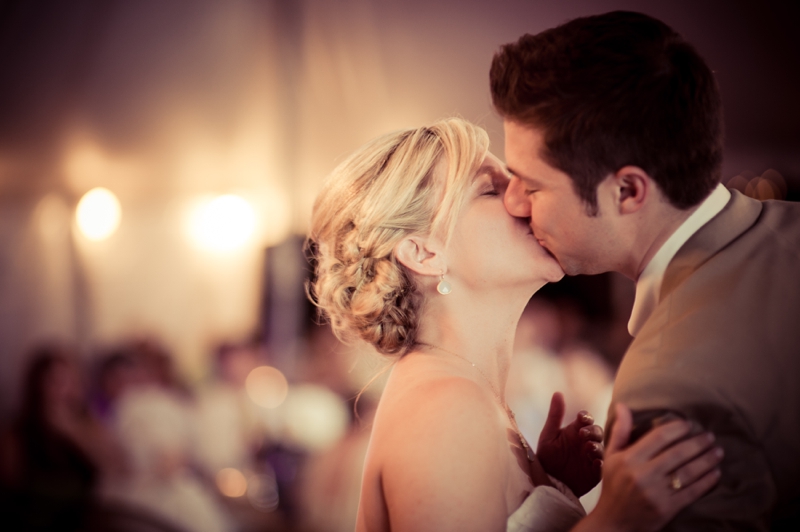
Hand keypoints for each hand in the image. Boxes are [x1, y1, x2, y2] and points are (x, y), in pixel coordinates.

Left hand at [536, 392, 603, 495]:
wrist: (547, 481)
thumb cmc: (547, 457)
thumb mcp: (548, 435)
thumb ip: (555, 415)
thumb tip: (558, 393)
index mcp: (576, 431)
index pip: (586, 419)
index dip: (586, 417)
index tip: (581, 418)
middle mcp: (586, 442)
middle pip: (597, 432)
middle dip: (592, 431)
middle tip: (582, 434)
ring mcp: (592, 457)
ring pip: (602, 448)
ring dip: (597, 446)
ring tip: (588, 448)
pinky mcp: (595, 473)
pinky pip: (602, 468)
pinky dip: (601, 464)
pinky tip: (595, 463)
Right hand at [590, 403, 722, 531]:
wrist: (614, 522)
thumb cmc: (613, 485)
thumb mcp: (611, 456)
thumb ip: (620, 430)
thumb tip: (623, 405)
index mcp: (628, 459)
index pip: (658, 437)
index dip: (676, 428)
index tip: (688, 425)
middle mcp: (643, 475)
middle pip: (678, 454)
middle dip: (698, 443)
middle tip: (710, 437)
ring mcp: (656, 493)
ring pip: (688, 472)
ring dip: (707, 460)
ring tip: (718, 452)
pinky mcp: (668, 508)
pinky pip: (692, 492)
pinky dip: (706, 482)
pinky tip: (715, 473)